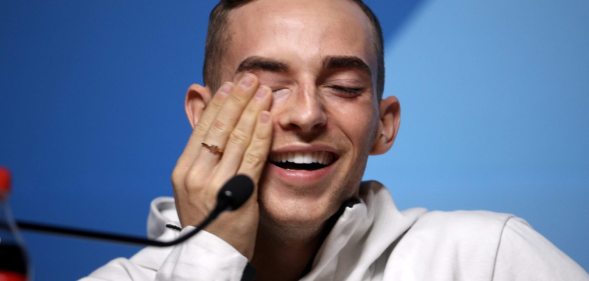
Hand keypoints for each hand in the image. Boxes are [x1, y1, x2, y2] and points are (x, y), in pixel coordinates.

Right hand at [171, 73, 271, 258]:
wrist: (212, 256)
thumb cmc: (208, 220)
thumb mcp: (195, 186)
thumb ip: (203, 155)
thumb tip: (209, 122)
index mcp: (183, 170)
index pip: (202, 127)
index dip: (218, 103)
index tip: (230, 84)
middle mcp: (195, 174)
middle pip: (219, 127)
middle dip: (236, 99)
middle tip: (250, 78)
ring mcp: (215, 184)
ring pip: (235, 138)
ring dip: (251, 110)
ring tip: (263, 91)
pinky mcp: (238, 194)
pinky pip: (251, 157)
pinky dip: (260, 135)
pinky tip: (267, 118)